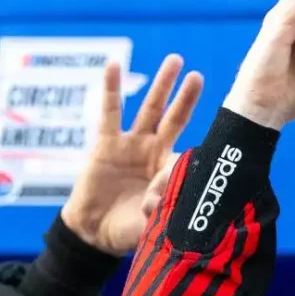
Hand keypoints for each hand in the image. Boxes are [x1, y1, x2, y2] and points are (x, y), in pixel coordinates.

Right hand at [61, 55, 203, 255]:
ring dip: (162, 86)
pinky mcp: (107, 143)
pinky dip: (111, 88)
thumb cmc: (128, 231)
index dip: (183, 172)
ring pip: (150, 110)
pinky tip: (113, 65)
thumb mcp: (152, 223)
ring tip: (175, 61)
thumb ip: (163, 212)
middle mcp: (154, 154)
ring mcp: (132, 146)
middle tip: (198, 76)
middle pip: (175, 120)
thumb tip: (165, 197)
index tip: (173, 189)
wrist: (96, 235)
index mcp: (170, 173)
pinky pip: (109, 112)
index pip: (186, 159)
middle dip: (187, 99)